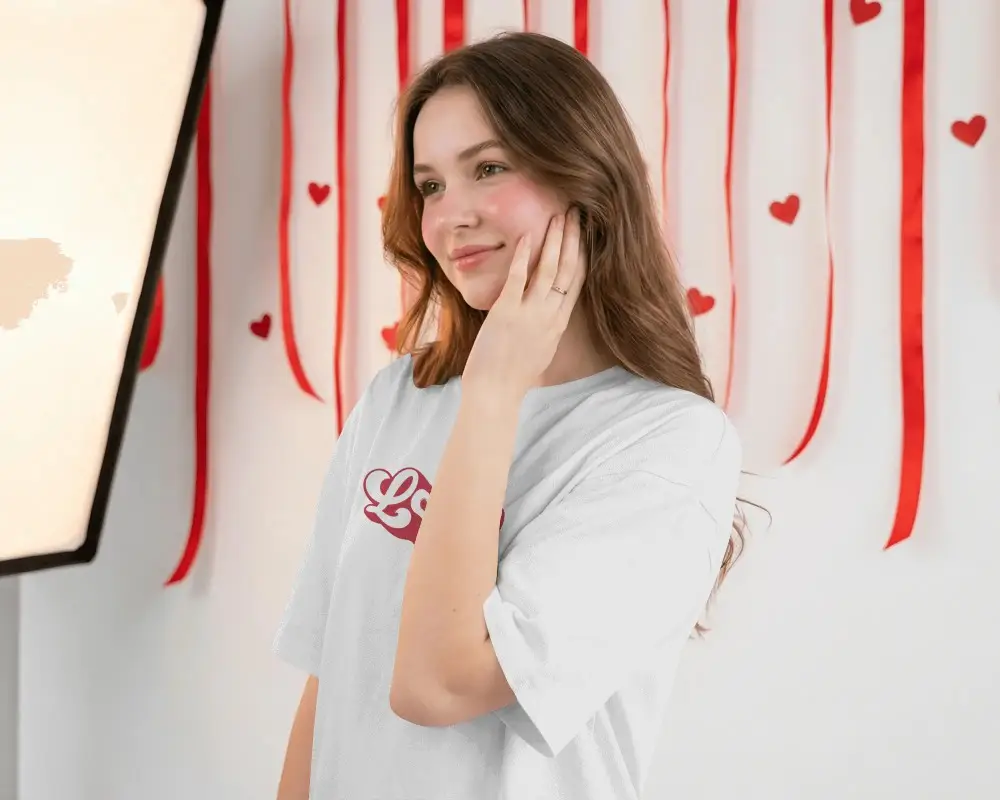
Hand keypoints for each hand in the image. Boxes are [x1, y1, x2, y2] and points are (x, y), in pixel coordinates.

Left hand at [462, 209, 586, 399]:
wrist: (495, 393)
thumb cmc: (512, 378)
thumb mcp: (540, 351)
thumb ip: (546, 330)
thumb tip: (546, 316)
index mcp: (558, 324)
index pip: (578, 282)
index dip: (583, 254)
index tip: (586, 233)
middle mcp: (550, 316)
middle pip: (569, 270)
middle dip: (574, 239)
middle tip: (576, 213)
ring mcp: (530, 314)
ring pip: (549, 270)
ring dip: (554, 240)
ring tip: (558, 216)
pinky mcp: (507, 313)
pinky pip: (518, 279)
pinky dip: (522, 256)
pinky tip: (526, 236)